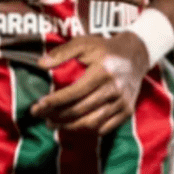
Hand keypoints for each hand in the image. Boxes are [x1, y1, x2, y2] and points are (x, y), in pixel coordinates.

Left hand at [30, 32, 150, 133]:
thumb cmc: (105, 48)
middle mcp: (114, 88)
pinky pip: (104, 128)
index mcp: (103, 70)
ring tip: (54, 124)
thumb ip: (62, 52)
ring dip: (69, 127)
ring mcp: (122, 101)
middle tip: (41, 117)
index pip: (74, 92)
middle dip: (57, 116)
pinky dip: (86, 130)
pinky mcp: (127, 110)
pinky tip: (73, 126)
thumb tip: (40, 64)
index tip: (37, 106)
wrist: (136, 54)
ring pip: (92, 123)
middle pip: (80, 110)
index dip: (54, 102)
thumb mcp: (84, 43)